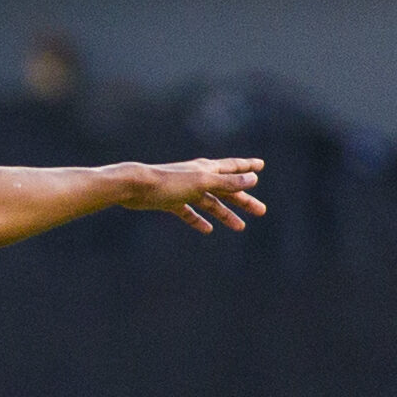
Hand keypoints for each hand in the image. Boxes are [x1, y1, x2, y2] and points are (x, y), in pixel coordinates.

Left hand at [120, 157, 266, 232]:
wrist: (134, 187)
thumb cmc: (168, 182)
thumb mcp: (202, 182)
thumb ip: (227, 181)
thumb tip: (253, 179)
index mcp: (206, 169)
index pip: (232, 167)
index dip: (247, 167)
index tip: (261, 166)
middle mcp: (197, 178)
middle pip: (226, 190)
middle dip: (244, 200)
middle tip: (261, 211)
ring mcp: (184, 190)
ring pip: (210, 203)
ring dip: (225, 214)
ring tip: (240, 227)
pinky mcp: (170, 202)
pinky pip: (188, 212)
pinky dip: (198, 220)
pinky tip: (207, 230)